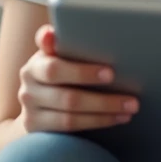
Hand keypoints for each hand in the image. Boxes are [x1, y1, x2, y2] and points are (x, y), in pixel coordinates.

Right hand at [17, 24, 138, 133]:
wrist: (37, 105)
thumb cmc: (60, 73)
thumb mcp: (61, 56)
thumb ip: (66, 44)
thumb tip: (64, 33)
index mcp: (37, 62)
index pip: (54, 63)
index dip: (81, 71)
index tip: (110, 73)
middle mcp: (28, 83)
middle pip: (68, 96)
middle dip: (102, 98)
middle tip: (132, 97)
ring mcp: (29, 107)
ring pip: (70, 114)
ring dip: (104, 112)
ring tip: (130, 108)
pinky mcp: (34, 126)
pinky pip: (69, 127)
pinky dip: (96, 122)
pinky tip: (116, 118)